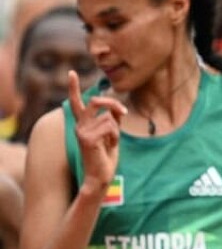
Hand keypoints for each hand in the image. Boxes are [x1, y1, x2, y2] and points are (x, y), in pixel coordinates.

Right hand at [67, 71, 125, 195]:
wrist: (100, 176)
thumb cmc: (106, 156)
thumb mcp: (112, 133)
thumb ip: (113, 119)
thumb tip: (116, 107)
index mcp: (83, 124)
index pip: (77, 102)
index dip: (73, 87)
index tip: (71, 72)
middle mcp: (79, 126)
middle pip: (95, 102)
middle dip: (112, 104)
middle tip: (123, 112)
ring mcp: (81, 132)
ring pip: (109, 118)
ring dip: (116, 131)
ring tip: (110, 143)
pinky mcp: (87, 139)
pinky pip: (110, 127)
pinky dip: (115, 136)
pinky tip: (109, 147)